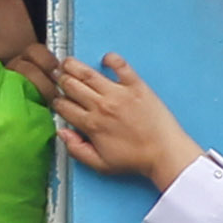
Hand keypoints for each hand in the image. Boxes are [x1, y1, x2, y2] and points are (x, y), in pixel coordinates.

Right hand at [47, 54, 203, 188]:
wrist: (166, 154)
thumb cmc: (136, 159)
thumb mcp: (100, 164)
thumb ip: (76, 150)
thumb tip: (61, 132)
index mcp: (92, 124)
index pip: (62, 105)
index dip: (56, 101)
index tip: (60, 99)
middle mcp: (102, 106)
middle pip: (70, 85)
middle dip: (59, 79)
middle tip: (58, 77)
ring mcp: (119, 94)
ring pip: (87, 73)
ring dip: (73, 65)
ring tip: (67, 63)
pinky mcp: (137, 86)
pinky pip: (120, 65)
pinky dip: (111, 59)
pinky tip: (105, 60)